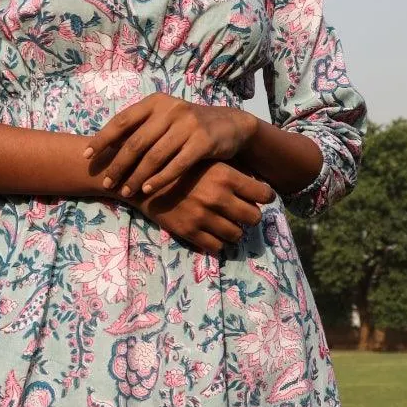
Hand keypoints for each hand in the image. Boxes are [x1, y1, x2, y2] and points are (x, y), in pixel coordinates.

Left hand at [82, 92, 259, 200]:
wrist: (229, 125)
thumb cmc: (188, 126)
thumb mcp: (165, 119)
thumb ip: (141, 128)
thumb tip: (105, 147)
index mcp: (155, 102)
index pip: (122, 121)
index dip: (102, 139)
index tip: (87, 156)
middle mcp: (170, 109)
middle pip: (136, 142)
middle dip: (118, 164)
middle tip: (107, 182)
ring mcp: (188, 125)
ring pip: (154, 156)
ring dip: (136, 176)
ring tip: (125, 191)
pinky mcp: (203, 141)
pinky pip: (176, 165)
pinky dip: (160, 179)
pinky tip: (148, 190)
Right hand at [127, 158, 276, 252]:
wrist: (142, 179)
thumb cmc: (178, 166)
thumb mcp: (207, 159)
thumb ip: (233, 169)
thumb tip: (256, 181)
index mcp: (225, 176)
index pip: (263, 194)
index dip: (265, 197)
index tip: (259, 197)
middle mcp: (218, 197)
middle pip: (254, 217)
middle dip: (251, 215)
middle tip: (242, 212)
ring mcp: (203, 217)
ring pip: (237, 234)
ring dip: (234, 230)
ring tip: (226, 223)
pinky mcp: (190, 232)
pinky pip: (217, 247)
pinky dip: (218, 242)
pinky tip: (212, 233)